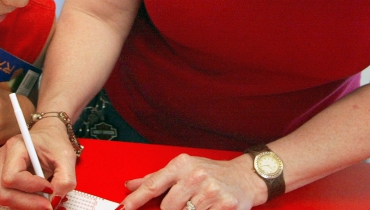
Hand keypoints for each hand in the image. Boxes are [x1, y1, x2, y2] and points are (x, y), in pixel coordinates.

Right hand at [0, 118, 77, 209]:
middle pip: (5, 193)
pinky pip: (10, 197)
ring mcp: (0, 169)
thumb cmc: (54, 142)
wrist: (48, 135)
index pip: (12, 177)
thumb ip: (64, 180)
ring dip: (27, 204)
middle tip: (49, 205)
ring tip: (46, 200)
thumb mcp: (66, 157)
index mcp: (15, 147)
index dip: (31, 188)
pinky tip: (39, 198)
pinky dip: (26, 202)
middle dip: (28, 203)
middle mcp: (3, 158)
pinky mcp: (3, 179)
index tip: (49, 189)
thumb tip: (55, 200)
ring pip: (6, 198)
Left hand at [120, 154, 265, 209]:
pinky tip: (208, 208)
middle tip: (185, 203)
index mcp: (181, 164)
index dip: (136, 199)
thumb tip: (129, 185)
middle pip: (168, 207)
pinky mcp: (224, 205)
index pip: (153, 184)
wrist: (244, 177)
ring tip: (199, 204)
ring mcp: (210, 191)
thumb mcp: (182, 169)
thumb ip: (155, 178)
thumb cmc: (211, 172)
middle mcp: (195, 175)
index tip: (124, 208)